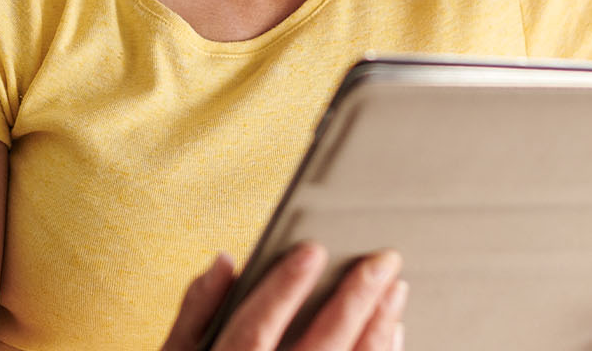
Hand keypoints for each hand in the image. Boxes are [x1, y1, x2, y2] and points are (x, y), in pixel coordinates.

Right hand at [160, 243, 407, 350]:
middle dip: (354, 301)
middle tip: (383, 262)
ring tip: (394, 290)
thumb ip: (196, 312)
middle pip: (318, 348)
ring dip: (377, 329)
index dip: (283, 288)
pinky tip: (391, 331)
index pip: (255, 328)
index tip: (313, 251)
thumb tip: (226, 262)